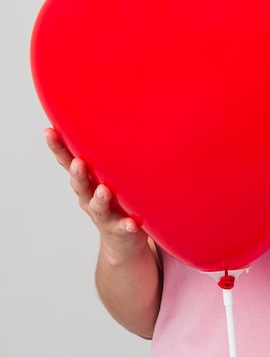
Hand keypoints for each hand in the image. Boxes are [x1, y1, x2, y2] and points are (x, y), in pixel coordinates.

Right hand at [44, 127, 148, 261]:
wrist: (121, 240)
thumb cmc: (115, 199)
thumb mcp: (107, 176)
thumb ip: (107, 155)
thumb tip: (112, 117)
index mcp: (86, 181)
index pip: (68, 162)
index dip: (58, 148)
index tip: (49, 132)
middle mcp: (90, 197)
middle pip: (80, 185)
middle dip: (78, 174)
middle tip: (78, 163)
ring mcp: (104, 215)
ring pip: (99, 207)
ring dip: (100, 198)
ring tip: (104, 191)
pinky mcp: (120, 230)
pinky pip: (123, 228)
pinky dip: (127, 225)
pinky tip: (133, 223)